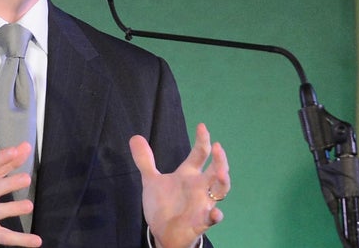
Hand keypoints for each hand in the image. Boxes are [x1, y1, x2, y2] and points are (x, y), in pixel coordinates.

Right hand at [0, 142, 41, 247]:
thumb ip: (7, 164)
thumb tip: (25, 147)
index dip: (0, 158)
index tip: (14, 151)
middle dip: (8, 184)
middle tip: (27, 179)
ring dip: (12, 209)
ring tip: (29, 205)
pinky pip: (4, 237)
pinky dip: (20, 240)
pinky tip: (36, 240)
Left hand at [130, 123, 230, 247]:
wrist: (163, 231)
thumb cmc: (163, 205)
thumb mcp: (151, 181)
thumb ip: (145, 160)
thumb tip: (134, 137)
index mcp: (189, 175)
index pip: (199, 154)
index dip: (202, 140)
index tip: (202, 126)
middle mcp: (199, 187)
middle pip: (216, 170)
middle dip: (220, 159)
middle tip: (218, 147)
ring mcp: (202, 203)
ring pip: (220, 191)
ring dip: (223, 181)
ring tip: (222, 171)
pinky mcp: (201, 221)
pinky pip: (212, 218)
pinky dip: (215, 215)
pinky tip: (215, 213)